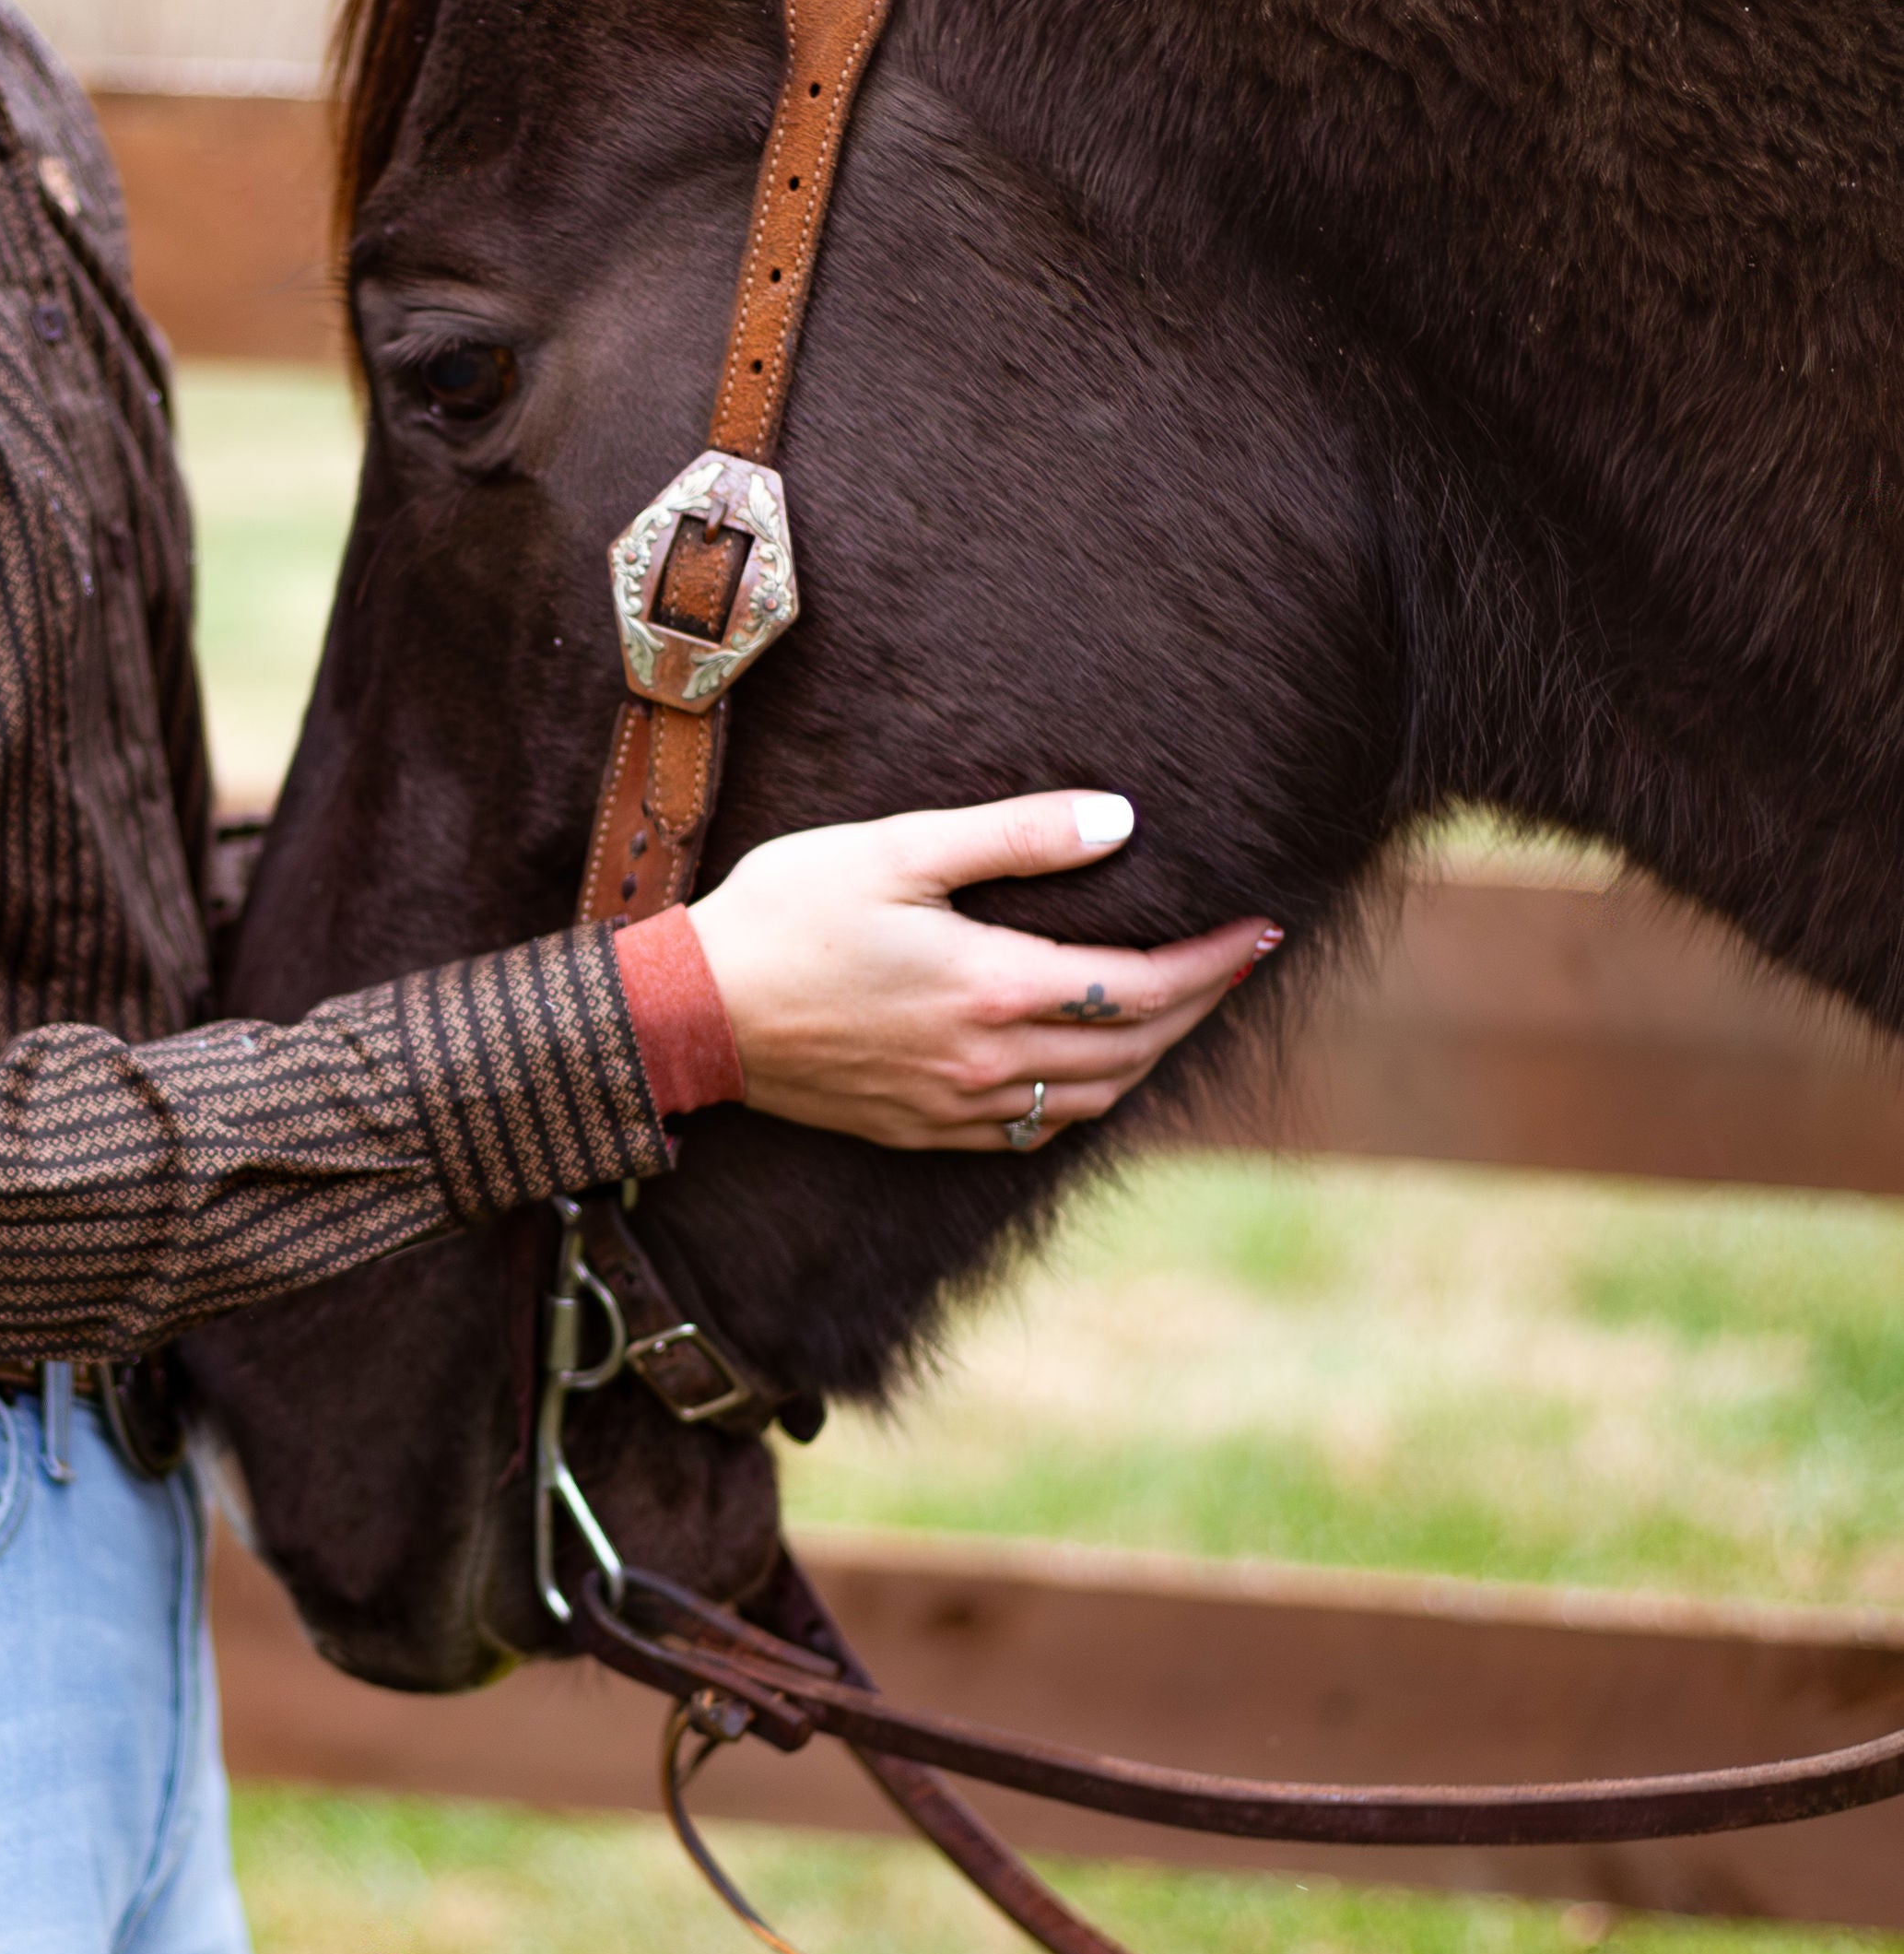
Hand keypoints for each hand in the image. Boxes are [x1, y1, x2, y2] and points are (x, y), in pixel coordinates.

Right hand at [683, 791, 1277, 1150]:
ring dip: (1151, 1057)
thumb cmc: (785, 914)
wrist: (691, 1013)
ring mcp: (955, 1107)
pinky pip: (1035, 1132)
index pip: (1141, 986)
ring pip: (1093, 1099)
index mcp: (992, 986)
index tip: (1262, 929)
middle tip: (1238, 960)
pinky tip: (1089, 1070)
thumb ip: (1013, 835)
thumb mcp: (895, 848)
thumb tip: (1120, 821)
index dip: (1213, 961)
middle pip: (1133, 1049)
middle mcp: (988, 1062)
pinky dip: (1087, 1099)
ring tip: (1179, 1010)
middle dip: (1199, 1004)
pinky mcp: (920, 1130)